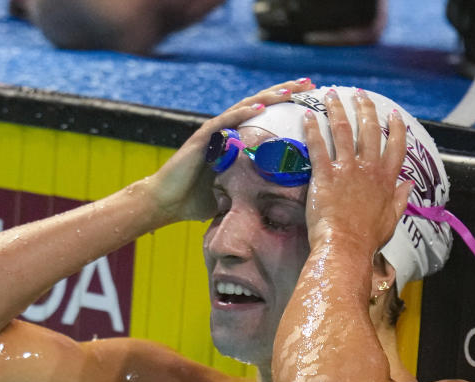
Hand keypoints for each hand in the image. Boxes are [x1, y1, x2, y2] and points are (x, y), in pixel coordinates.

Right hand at [145, 78, 314, 223]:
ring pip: (244, 107)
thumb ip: (250, 191)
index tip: (309, 98)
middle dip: (284, 92)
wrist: (166, 203)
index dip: (286, 106)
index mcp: (234, 140)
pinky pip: (224, 122)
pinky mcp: (202, 139)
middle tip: (308, 83)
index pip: (264, 116)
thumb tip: (277, 205)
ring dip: (268, 97)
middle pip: (259, 104)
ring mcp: (213, 132)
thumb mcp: (233, 195)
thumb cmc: (196, 201)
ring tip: (289, 91)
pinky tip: (259, 106)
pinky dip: (242, 113)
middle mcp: (225, 131)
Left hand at [302, 89, 412, 252]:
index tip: (393, 112)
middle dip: (364, 108)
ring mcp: (346, 169)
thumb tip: (408, 185)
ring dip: (336, 109)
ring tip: (331, 94)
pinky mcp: (324, 175)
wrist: (345, 247)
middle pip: (369, 129)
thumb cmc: (367, 239)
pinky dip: (312, 129)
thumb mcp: (391, 220)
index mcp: (386, 179)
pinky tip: (308, 116)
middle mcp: (368, 168)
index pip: (395, 145)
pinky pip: (318, 146)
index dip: (395, 126)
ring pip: (342, 130)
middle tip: (359, 93)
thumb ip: (399, 199)